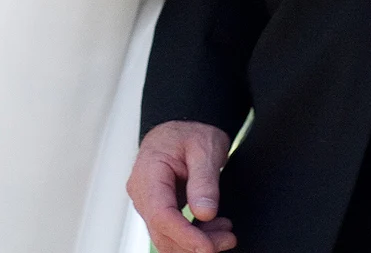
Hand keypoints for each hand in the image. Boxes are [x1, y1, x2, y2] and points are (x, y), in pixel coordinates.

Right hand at [129, 121, 237, 252]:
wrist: (182, 128)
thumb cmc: (191, 133)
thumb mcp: (205, 147)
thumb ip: (204, 180)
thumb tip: (204, 213)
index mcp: (149, 172)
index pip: (161, 214)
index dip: (184, 235)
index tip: (209, 246)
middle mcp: (142, 192)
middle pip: (162, 232)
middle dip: (195, 244)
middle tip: (228, 238)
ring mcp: (147, 203)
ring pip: (166, 237)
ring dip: (196, 243)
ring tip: (225, 232)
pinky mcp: (158, 209)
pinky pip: (171, 232)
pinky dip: (193, 237)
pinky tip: (214, 228)